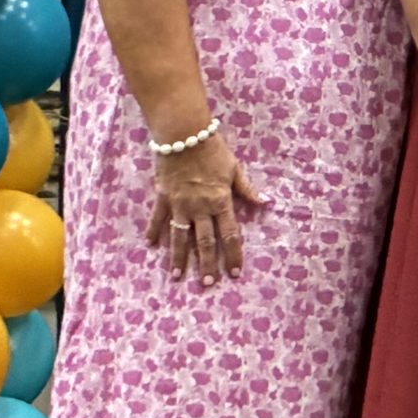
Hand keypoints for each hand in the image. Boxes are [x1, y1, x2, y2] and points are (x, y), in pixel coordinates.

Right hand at [146, 131, 267, 284]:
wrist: (183, 134)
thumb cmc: (213, 150)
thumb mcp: (235, 168)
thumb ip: (247, 189)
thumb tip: (266, 203)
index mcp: (220, 202)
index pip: (229, 235)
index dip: (233, 254)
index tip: (234, 272)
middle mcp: (200, 208)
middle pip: (204, 242)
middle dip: (206, 264)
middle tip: (207, 283)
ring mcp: (179, 204)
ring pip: (179, 236)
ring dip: (179, 257)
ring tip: (177, 276)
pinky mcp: (163, 197)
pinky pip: (158, 218)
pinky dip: (154, 232)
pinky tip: (151, 246)